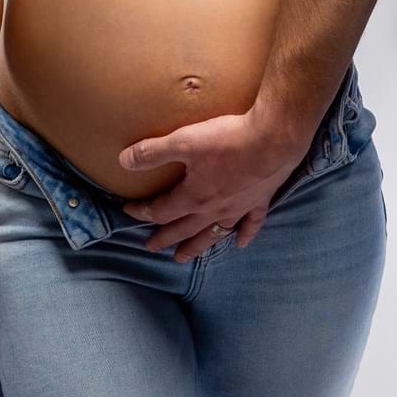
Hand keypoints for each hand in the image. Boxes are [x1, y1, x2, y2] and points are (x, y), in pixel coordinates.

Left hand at [117, 107, 308, 261]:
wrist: (274, 138)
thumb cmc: (228, 139)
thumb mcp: (183, 141)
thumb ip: (152, 152)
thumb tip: (123, 161)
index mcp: (193, 197)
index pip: (161, 211)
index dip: (142, 212)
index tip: (129, 211)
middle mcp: (214, 209)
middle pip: (184, 230)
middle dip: (164, 238)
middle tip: (150, 247)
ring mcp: (239, 208)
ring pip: (213, 234)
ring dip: (196, 246)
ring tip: (183, 258)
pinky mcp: (260, 200)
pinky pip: (251, 224)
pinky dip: (244, 235)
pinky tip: (240, 244)